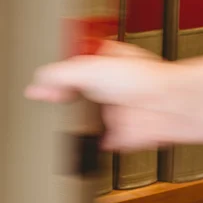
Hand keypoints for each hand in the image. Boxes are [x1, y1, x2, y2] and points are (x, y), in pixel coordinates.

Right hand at [24, 40, 189, 151]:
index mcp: (104, 60)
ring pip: (85, 116)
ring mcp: (114, 109)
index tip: (39, 82)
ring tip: (59, 120)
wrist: (166, 107)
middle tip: (47, 100)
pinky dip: (88, 143)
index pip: (71, 64)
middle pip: (75, 91)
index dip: (55, 72)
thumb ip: (58, 76)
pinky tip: (79, 140)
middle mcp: (109, 84)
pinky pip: (98, 141)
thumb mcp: (87, 69)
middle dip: (60, 97)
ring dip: (73, 120)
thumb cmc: (143, 79)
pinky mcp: (119, 133)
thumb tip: (37, 85)